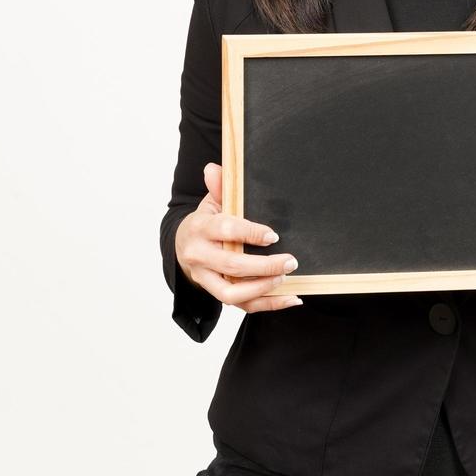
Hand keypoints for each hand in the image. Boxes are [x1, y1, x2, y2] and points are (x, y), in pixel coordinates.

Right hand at [174, 161, 303, 313]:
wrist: (183, 246)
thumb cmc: (205, 222)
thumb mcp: (211, 202)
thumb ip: (219, 187)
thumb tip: (214, 168)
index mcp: (200, 229)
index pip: (225, 231)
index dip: (249, 233)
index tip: (272, 236)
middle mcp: (200, 257)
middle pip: (231, 266)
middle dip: (263, 266)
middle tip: (290, 260)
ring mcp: (206, 279)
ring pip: (231, 294)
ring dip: (262, 288)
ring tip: (285, 278)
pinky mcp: (216, 294)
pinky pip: (242, 307)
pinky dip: (268, 305)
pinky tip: (292, 298)